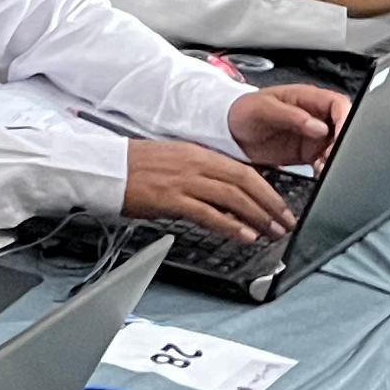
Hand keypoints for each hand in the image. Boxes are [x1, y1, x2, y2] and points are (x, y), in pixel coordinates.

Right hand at [124, 140, 292, 241]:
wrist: (104, 168)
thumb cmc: (134, 168)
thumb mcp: (173, 163)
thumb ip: (200, 174)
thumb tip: (224, 194)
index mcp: (197, 153)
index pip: (243, 170)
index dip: (267, 190)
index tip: (279, 206)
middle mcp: (195, 164)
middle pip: (245, 182)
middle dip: (270, 204)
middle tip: (284, 222)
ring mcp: (184, 181)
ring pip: (232, 197)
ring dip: (257, 216)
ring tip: (271, 232)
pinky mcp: (171, 199)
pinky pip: (208, 213)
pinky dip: (230, 225)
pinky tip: (244, 235)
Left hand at [229, 84, 350, 164]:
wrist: (229, 133)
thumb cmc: (243, 111)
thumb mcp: (262, 109)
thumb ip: (290, 115)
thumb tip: (318, 126)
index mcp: (307, 97)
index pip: (339, 104)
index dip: (346, 119)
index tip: (342, 136)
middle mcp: (315, 115)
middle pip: (343, 127)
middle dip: (343, 142)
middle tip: (331, 156)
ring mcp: (314, 135)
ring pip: (338, 145)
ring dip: (336, 157)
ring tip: (323, 166)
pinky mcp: (309, 152)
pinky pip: (326, 160)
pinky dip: (327, 167)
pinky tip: (318, 172)